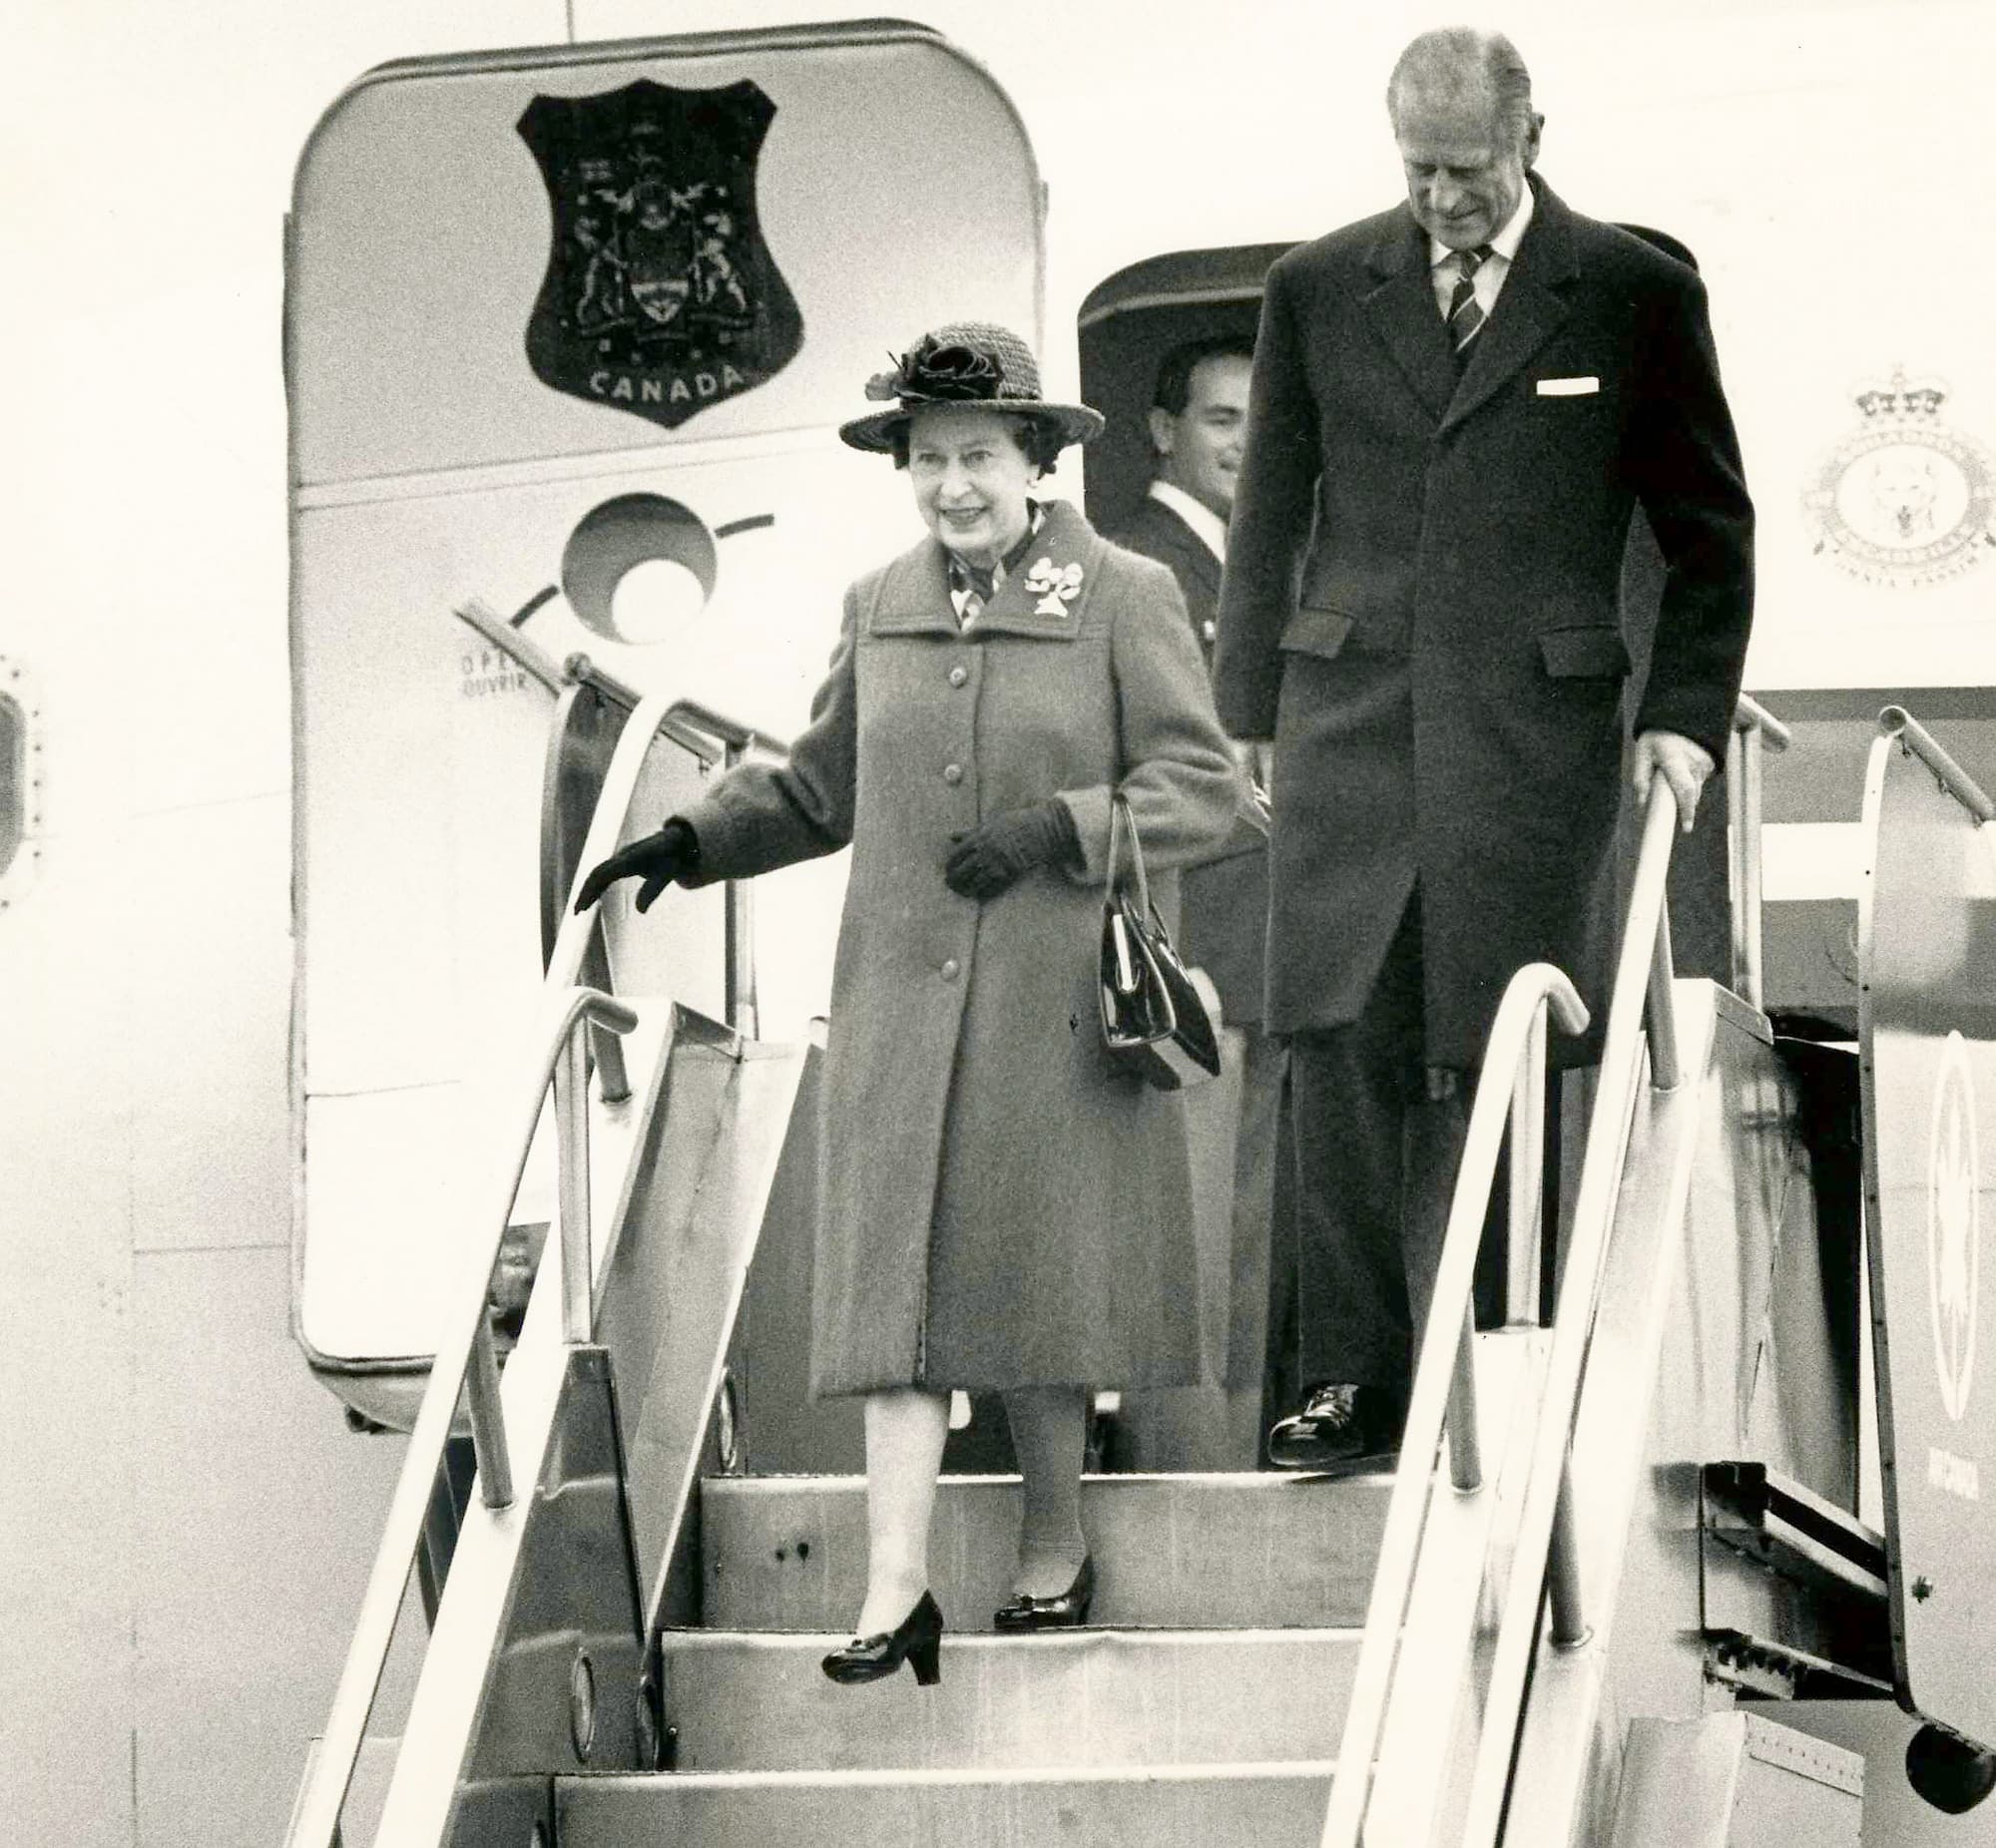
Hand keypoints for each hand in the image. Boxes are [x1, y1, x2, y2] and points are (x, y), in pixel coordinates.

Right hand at [573, 820, 695, 913]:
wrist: (675, 841)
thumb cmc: (671, 858)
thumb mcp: (666, 875)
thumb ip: (653, 890)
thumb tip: (641, 911)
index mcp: (630, 858)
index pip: (604, 872)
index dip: (592, 888)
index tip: (584, 903)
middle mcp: (621, 856)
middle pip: (596, 873)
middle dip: (585, 892)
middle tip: (577, 912)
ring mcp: (619, 858)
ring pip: (597, 874)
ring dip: (587, 891)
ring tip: (579, 911)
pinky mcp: (620, 862)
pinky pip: (603, 875)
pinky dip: (595, 888)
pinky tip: (591, 901)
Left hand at [942, 801, 1078, 899]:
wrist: (1042, 830)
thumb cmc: (1016, 823)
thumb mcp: (991, 823)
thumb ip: (970, 832)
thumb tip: (952, 836)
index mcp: (978, 837)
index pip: (956, 856)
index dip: (949, 866)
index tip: (948, 871)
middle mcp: (984, 851)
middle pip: (961, 872)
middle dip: (954, 881)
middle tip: (952, 885)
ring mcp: (996, 864)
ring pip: (974, 883)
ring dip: (967, 889)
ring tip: (963, 892)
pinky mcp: (1009, 873)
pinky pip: (991, 888)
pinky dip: (983, 892)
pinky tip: (980, 894)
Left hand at [1632, 729, 1715, 832]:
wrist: (1681, 715)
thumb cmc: (1657, 736)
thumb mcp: (1642, 753)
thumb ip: (1641, 778)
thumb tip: (1642, 803)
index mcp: (1675, 760)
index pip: (1685, 790)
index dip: (1686, 810)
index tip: (1686, 828)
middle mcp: (1694, 763)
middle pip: (1690, 795)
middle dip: (1682, 806)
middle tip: (1672, 812)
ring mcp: (1705, 763)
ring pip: (1695, 789)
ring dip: (1684, 792)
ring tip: (1671, 776)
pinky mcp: (1710, 763)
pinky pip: (1699, 781)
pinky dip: (1690, 782)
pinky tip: (1680, 770)